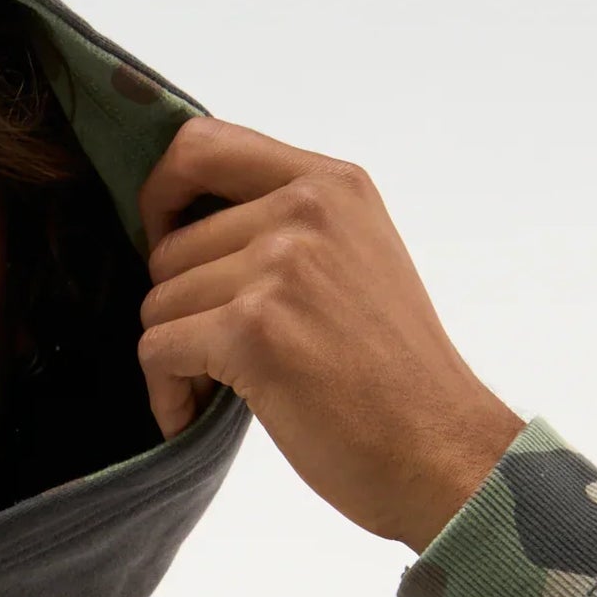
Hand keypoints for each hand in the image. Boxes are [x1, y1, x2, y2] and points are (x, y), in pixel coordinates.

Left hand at [137, 115, 524, 552]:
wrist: (439, 451)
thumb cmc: (394, 377)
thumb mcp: (357, 260)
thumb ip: (288, 228)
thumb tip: (187, 230)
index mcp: (332, 184)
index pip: (203, 146)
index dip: (160, 195)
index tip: (164, 243)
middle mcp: (306, 210)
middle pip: (170, 246)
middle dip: (177, 309)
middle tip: (216, 357)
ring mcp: (280, 267)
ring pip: (158, 302)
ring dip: (175, 356)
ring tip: (223, 387)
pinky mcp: (254, 330)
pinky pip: (158, 351)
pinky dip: (167, 394)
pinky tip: (198, 414)